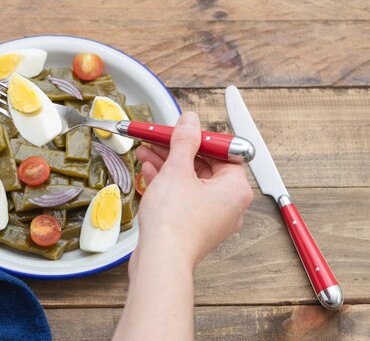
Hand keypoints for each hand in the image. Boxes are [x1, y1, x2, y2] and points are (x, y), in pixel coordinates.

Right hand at [133, 111, 253, 268]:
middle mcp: (228, 204)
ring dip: (167, 165)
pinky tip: (149, 172)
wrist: (161, 260)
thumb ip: (184, 141)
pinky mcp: (194, 227)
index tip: (181, 129)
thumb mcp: (177, 169)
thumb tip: (190, 122)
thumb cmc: (175, 223)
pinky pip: (183, 198)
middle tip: (159, 138)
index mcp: (235, 188)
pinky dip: (167, 184)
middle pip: (204, 166)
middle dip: (176, 150)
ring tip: (146, 152)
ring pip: (190, 182)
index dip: (198, 137)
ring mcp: (211, 218)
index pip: (222, 152)